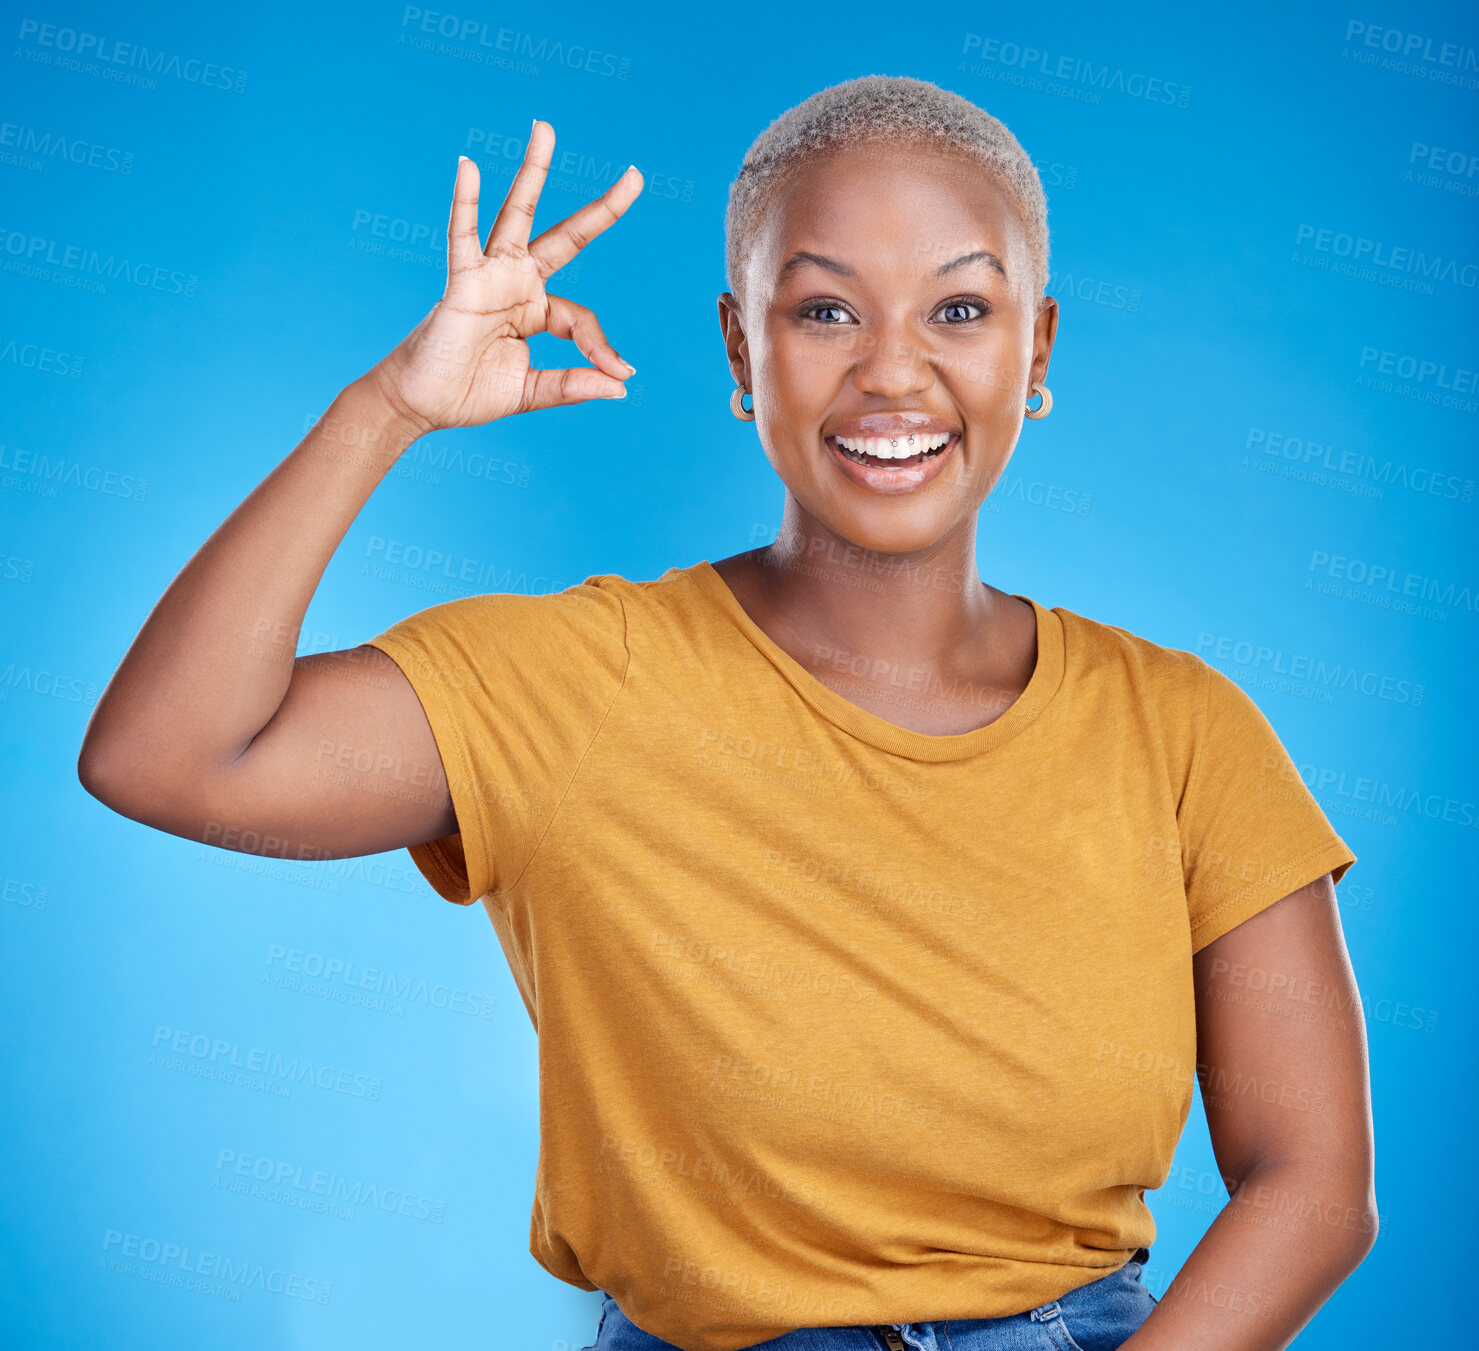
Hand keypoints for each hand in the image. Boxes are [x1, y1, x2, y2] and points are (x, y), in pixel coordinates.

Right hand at [366, 121, 641, 435]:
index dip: (602, 346)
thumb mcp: (531, 391)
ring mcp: (491, 277)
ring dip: (533, 172)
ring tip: (545, 130)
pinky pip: (463, 236)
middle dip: (601, 209)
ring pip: (518, 215)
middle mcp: (517, 284)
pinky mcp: (461, 282)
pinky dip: (465, 203)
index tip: (620, 373)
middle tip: (636, 175)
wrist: (421, 404)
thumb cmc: (468, 392)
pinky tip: (468, 168)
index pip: (581, 318)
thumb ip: (572, 385)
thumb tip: (621, 388)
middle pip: (567, 237)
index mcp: (536, 310)